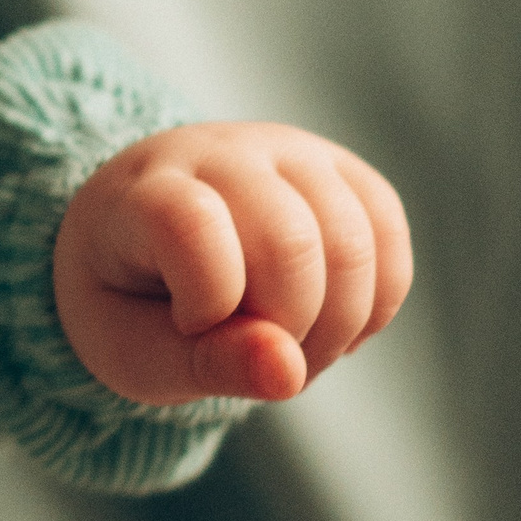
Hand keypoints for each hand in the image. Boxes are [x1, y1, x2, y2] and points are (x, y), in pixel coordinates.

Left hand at [54, 123, 412, 404]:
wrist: (146, 245)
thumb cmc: (132, 304)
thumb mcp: (137, 355)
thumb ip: (204, 366)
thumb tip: (288, 369)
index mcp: (141, 189)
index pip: (191, 225)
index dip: (207, 301)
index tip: (186, 324)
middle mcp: (216, 151)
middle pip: (287, 242)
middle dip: (288, 332)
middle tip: (257, 359)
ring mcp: (285, 150)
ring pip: (351, 243)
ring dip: (336, 327)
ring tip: (290, 347)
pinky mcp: (341, 168)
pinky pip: (387, 235)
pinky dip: (372, 304)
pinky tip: (326, 321)